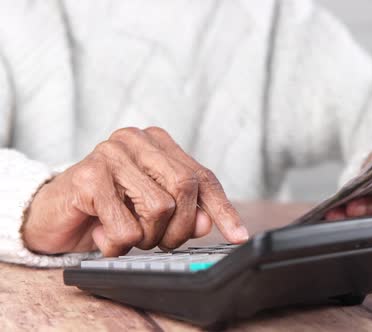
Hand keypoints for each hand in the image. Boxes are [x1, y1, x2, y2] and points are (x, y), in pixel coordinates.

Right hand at [22, 127, 248, 255]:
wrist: (52, 213)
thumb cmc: (107, 209)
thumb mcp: (152, 212)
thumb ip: (183, 213)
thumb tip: (207, 222)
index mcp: (158, 143)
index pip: (202, 177)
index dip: (223, 209)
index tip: (238, 236)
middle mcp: (136, 140)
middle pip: (185, 188)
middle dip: (180, 228)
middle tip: (161, 243)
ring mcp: (110, 154)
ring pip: (159, 208)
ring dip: (146, 237)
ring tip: (126, 234)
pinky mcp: (88, 177)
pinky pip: (126, 227)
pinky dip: (119, 244)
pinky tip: (103, 235)